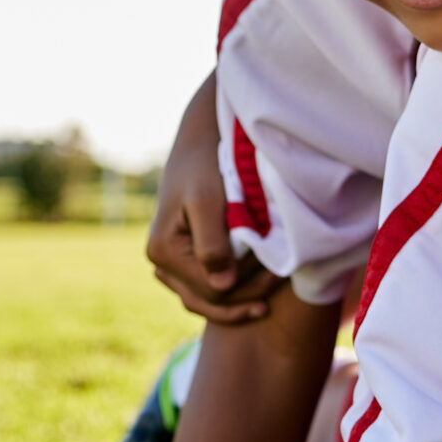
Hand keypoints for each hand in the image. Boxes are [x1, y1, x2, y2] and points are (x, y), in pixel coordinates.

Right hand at [148, 73, 285, 322]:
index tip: (277, 270)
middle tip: (280, 280)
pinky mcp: (185, 256)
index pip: (210, 290)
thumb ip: (213, 244)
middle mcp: (161, 261)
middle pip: (208, 299)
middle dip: (246, 296)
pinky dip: (234, 287)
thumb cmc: (206, 165)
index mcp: (163, 251)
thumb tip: (222, 286)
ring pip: (207, 298)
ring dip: (241, 297)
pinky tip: (258, 285)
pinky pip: (207, 286)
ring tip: (272, 290)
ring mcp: (171, 262)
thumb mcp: (209, 201)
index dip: (246, 285)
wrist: (202, 141)